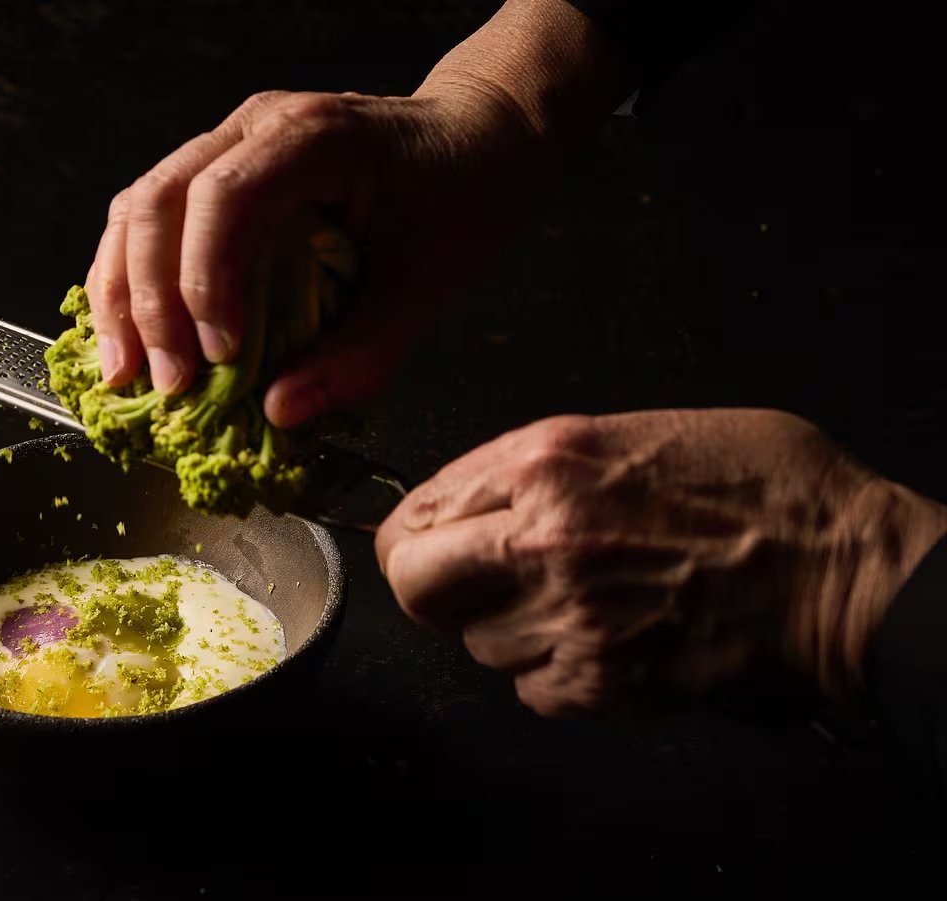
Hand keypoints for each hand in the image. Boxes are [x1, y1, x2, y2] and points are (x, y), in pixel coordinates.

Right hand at [84, 0, 627, 427]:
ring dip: (122, 293)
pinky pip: (153, 217)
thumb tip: (281, 413)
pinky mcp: (221, 170)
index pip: (223, 198)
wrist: (482, 133)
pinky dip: (134, 278)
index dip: (203, 281)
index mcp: (311, 138)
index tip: (218, 356)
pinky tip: (134, 335)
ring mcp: (230, 142)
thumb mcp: (430, 282)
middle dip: (147, 300)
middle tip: (163, 383)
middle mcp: (255, 126)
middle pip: (158, 201)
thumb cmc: (463, 192)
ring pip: (138, 206)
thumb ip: (362, 353)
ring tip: (124, 370)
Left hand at [375, 410, 946, 714]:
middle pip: (415, 585)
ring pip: (476, 644)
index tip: (427, 543)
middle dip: (431, 586)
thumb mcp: (642, 432)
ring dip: (508, 629)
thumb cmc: (766, 493)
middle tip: (465, 582)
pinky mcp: (602, 682)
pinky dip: (554, 675)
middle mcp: (542, 538)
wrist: (847, 573)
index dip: (415, 532)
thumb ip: (544, 466)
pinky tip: (603, 640)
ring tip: (575, 603)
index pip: (419, 509)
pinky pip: (530, 690)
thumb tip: (477, 497)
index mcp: (548, 461)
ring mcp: (569, 617)